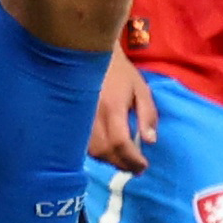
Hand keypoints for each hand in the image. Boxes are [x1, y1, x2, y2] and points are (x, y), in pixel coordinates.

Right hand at [88, 51, 155, 173]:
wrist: (90, 54)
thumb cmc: (120, 72)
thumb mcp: (141, 89)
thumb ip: (147, 114)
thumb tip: (150, 141)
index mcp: (112, 107)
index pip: (121, 142)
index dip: (132, 159)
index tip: (144, 165)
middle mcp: (93, 115)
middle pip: (105, 151)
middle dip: (121, 164)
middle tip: (135, 168)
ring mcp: (80, 118)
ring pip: (91, 150)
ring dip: (108, 160)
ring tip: (122, 160)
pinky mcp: (72, 119)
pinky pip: (82, 144)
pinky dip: (96, 152)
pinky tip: (107, 150)